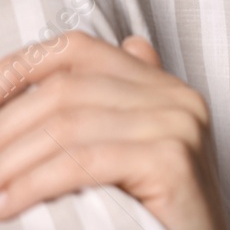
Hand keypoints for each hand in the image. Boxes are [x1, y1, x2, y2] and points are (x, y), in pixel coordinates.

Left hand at [0, 31, 224, 229]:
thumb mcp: (133, 152)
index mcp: (161, 86)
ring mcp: (178, 125)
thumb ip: (112, 110)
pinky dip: (34, 184)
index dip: (20, 67)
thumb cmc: (158, 214)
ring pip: (68, 125)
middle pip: (65, 89)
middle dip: (4, 126)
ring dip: (10, 161)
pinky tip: (9, 205)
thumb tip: (87, 64)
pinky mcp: (172, 160)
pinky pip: (84, 162)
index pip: (78, 49)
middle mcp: (175, 96)